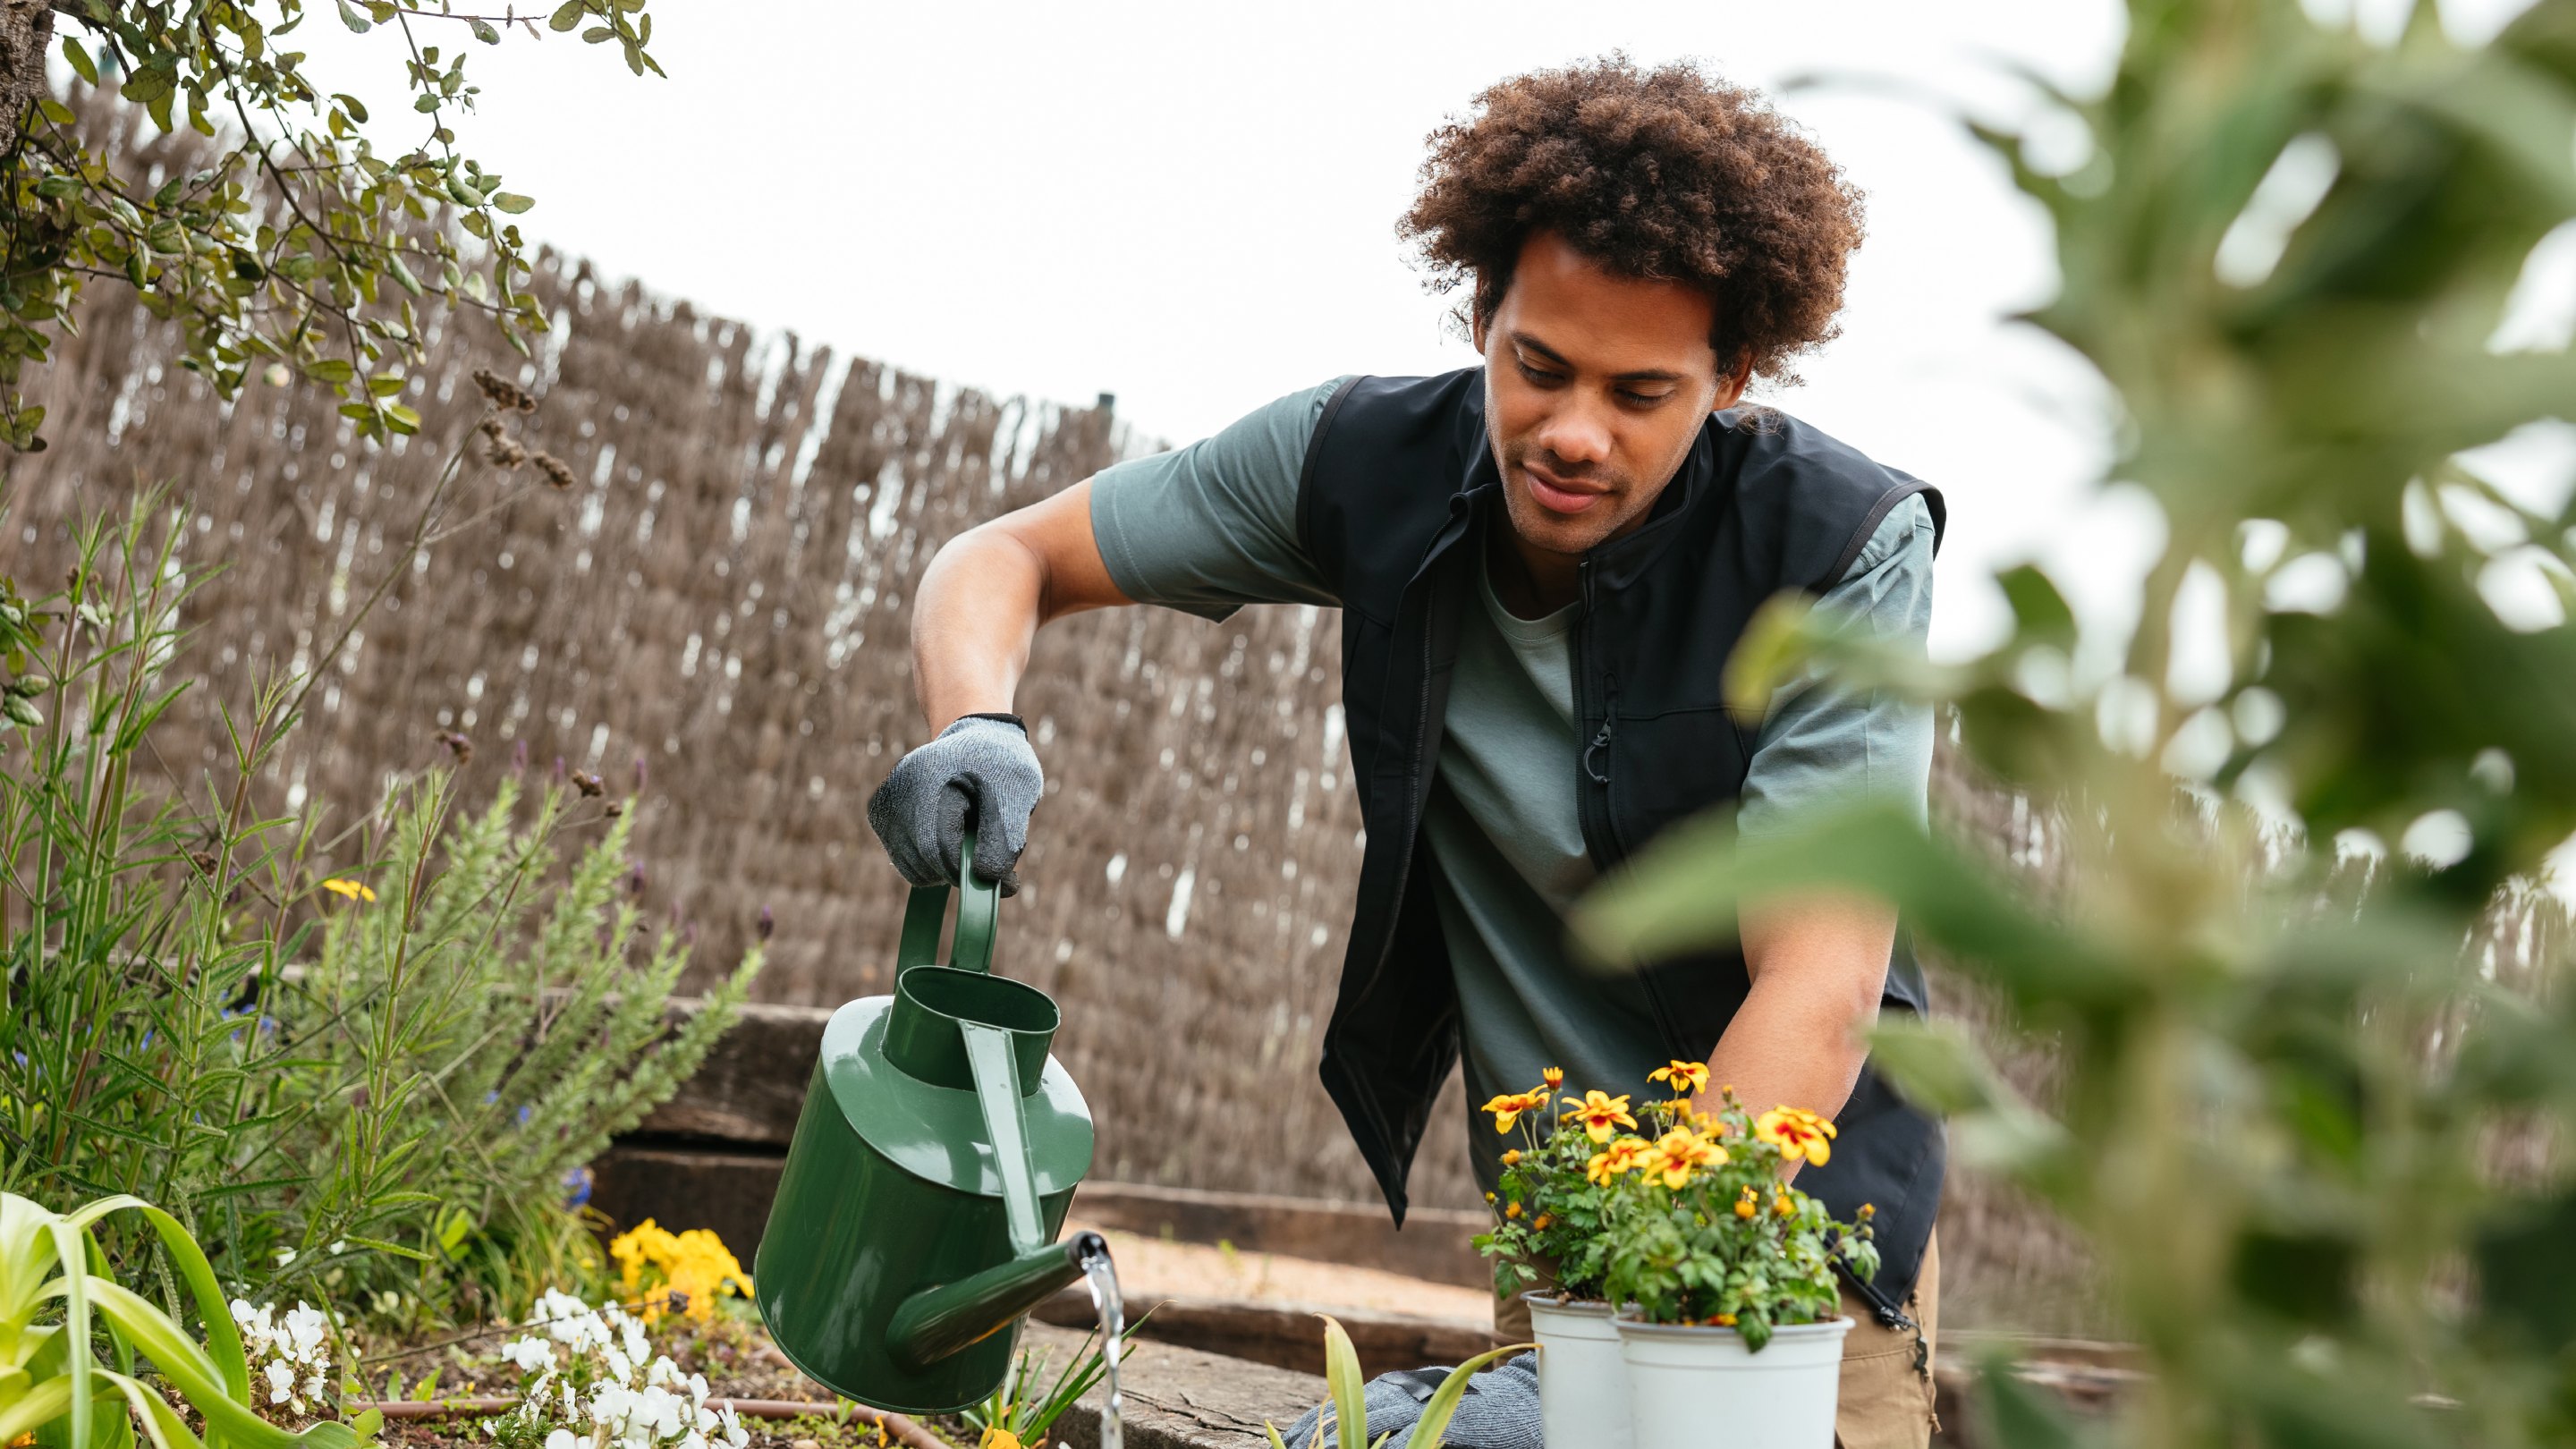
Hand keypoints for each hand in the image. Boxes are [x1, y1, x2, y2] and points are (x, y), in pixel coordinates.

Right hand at [865, 714, 1042, 893]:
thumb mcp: (1018, 794)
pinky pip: (906, 861)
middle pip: (924, 861)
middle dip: (961, 869)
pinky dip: (931, 862)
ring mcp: (885, 802)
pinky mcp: (881, 815)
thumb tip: (987, 879)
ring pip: (913, 868)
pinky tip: (949, 836)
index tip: (999, 878)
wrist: (975, 739)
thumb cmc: (1001, 767)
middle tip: (988, 857)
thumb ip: (1004, 839)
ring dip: (946, 867)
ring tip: (969, 839)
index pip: (937, 847)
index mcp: (929, 776)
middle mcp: (897, 789)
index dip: (969, 872)